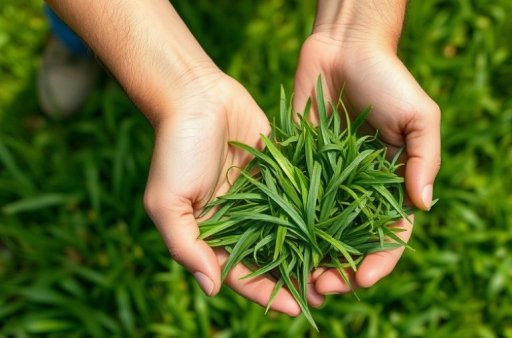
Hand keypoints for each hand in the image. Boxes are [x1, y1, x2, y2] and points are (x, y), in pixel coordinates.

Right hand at [143, 73, 323, 314]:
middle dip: (297, 277)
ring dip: (313, 250)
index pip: (242, 273)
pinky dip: (319, 212)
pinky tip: (343, 225)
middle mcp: (241, 219)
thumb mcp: (167, 201)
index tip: (295, 308)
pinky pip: (301, 196)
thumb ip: (185, 246)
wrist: (195, 95)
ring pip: (292, 231)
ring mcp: (262, 196)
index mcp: (213, 233)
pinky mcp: (280, 172)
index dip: (267, 293)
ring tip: (340, 268)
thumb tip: (212, 288)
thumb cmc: (174, 149)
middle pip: (272, 257)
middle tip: (326, 295)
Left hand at [293, 30, 440, 293]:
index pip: (391, 235)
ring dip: (309, 257)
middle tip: (321, 286)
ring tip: (297, 278)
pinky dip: (284, 226)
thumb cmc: (388, 79)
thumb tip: (423, 205)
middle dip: (340, 269)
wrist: (344, 47)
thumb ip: (422, 159)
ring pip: (319, 231)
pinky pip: (292, 201)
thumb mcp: (419, 116)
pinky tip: (273, 245)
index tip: (363, 278)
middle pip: (352, 242)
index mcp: (393, 185)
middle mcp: (360, 191)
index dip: (380, 261)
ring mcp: (328, 182)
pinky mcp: (299, 167)